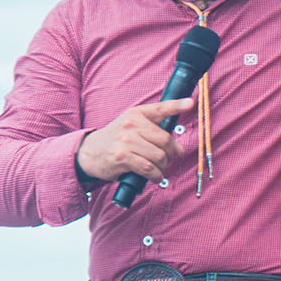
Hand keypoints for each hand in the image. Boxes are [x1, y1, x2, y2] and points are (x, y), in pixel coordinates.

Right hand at [76, 98, 193, 181]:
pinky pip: (149, 168)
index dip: (177, 105)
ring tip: (158, 169)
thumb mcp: (131, 126)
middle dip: (172, 154)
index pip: (160, 108)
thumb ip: (154, 131)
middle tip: (168, 160)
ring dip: (163, 166)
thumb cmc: (116, 140)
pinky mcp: (123, 157)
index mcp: (137, 113)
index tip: (190, 103)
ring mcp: (126, 140)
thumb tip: (179, 149)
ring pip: (160, 156)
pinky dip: (156, 176)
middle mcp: (131, 124)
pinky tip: (155, 177)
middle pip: (166, 140)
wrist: (90, 152)